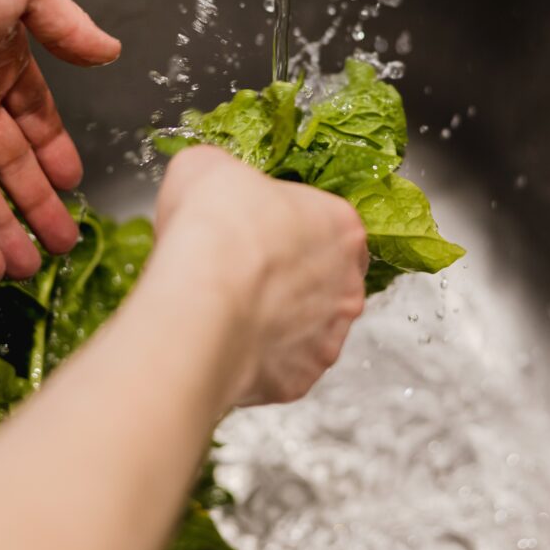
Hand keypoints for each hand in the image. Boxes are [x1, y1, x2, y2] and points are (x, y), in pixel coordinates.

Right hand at [156, 146, 367, 406]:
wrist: (200, 300)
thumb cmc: (213, 226)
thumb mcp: (206, 168)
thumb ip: (224, 176)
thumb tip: (213, 182)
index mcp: (341, 226)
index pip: (329, 226)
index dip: (290, 229)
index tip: (259, 233)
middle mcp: (349, 286)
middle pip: (324, 281)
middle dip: (288, 280)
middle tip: (241, 274)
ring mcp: (328, 338)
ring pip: (305, 329)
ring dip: (276, 323)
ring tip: (228, 313)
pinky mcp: (300, 381)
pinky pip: (280, 367)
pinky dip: (257, 360)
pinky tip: (225, 343)